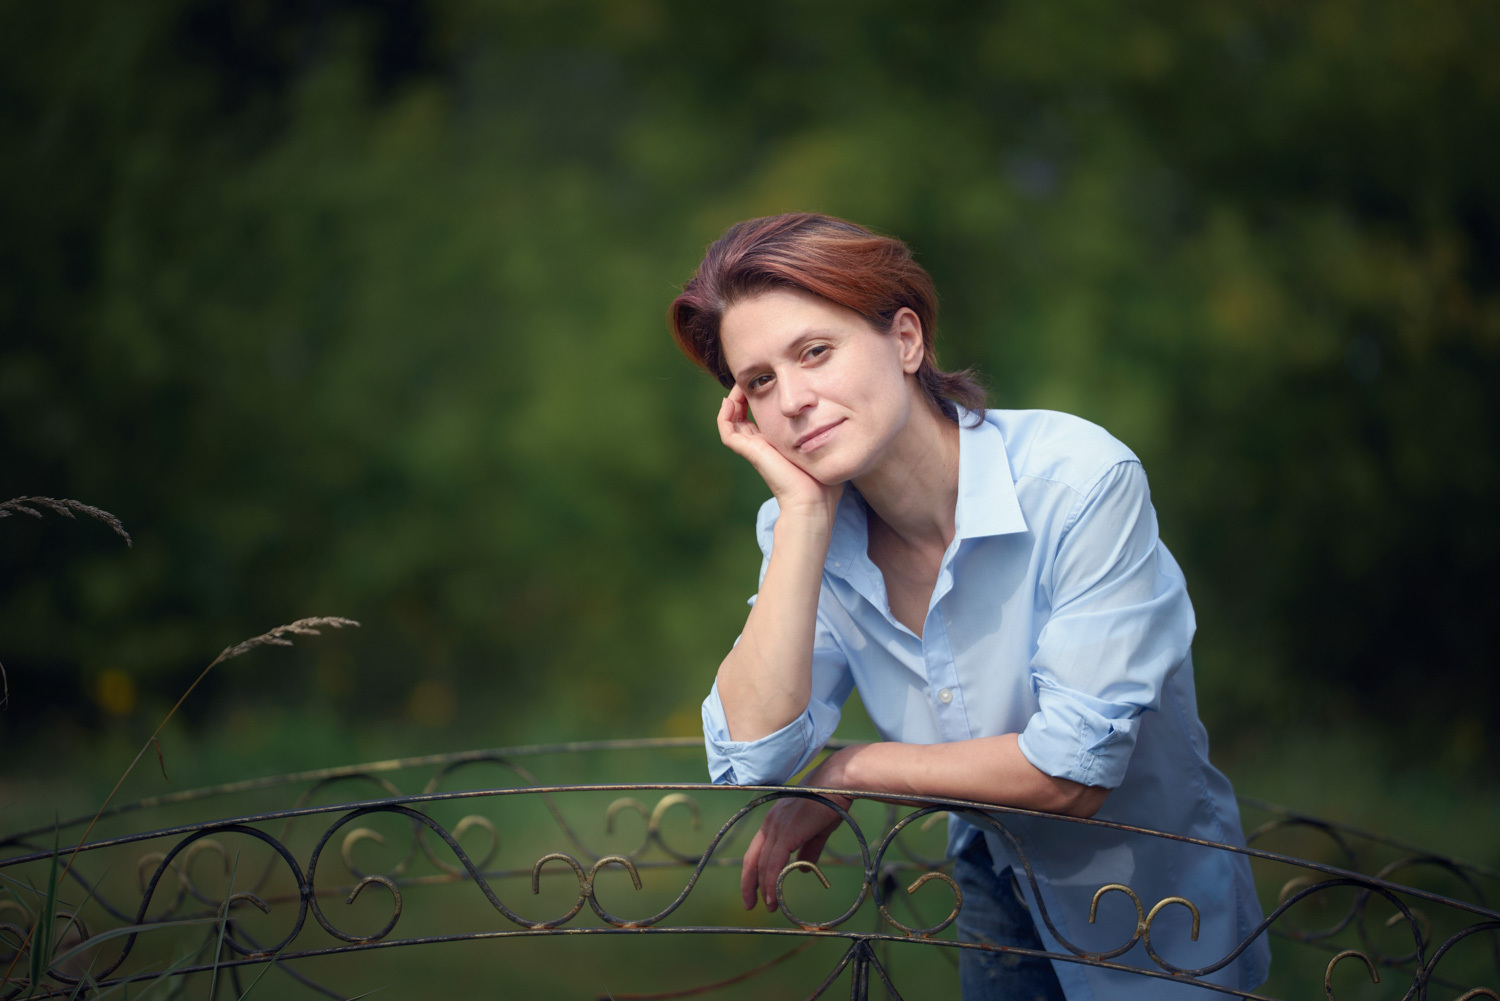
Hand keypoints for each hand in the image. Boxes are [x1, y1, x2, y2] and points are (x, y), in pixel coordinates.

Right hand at [717, 386, 841, 522]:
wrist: (813, 502)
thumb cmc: (823, 485)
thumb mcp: (825, 452)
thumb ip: (828, 439)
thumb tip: (843, 425)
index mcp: (778, 447)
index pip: (760, 421)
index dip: (758, 403)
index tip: (765, 386)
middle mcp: (763, 447)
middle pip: (742, 418)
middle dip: (743, 398)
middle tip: (747, 382)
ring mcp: (754, 450)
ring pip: (731, 423)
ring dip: (731, 403)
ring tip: (737, 387)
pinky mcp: (751, 452)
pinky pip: (727, 432)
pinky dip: (724, 417)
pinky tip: (729, 401)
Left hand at [739, 792, 850, 911]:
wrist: (838, 785)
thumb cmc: (829, 802)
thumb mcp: (815, 830)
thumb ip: (808, 850)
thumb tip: (803, 870)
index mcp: (774, 821)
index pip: (756, 851)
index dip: (753, 872)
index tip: (755, 891)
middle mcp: (770, 823)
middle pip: (752, 860)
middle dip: (749, 884)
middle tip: (751, 905)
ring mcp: (776, 827)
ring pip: (763, 864)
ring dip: (764, 888)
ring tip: (770, 906)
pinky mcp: (786, 833)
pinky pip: (774, 863)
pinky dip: (772, 882)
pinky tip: (774, 896)